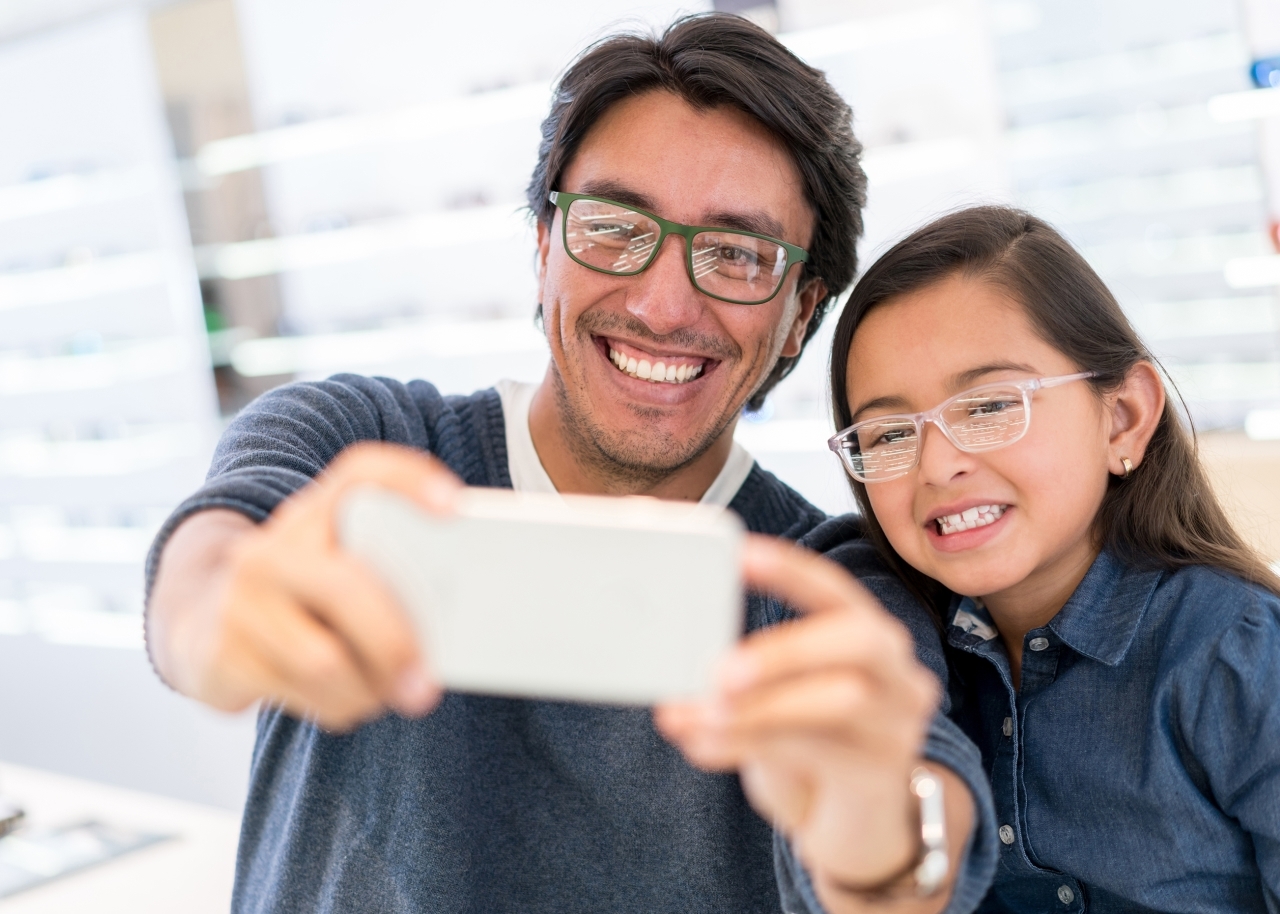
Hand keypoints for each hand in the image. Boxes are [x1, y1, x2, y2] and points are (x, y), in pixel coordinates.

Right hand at [148, 442, 461, 730]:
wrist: (203, 622)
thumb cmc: (306, 598)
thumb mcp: (341, 568)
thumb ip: (390, 575)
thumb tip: (454, 628)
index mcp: (316, 513)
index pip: (362, 473)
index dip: (409, 481)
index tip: (453, 507)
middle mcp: (273, 547)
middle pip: (348, 590)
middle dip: (395, 645)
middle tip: (426, 686)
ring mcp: (241, 598)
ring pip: (325, 661)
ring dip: (368, 690)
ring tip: (385, 692)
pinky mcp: (221, 652)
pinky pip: (300, 694)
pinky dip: (338, 708)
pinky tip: (345, 701)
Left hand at [654, 535, 941, 896]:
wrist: (857, 830)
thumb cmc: (811, 752)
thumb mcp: (776, 706)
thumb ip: (746, 683)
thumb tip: (677, 675)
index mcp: (868, 637)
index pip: (835, 590)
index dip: (790, 570)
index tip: (739, 555)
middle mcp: (898, 672)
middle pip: (859, 637)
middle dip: (785, 647)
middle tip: (720, 670)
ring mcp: (900, 725)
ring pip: (842, 698)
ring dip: (762, 706)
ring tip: (700, 715)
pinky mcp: (884, 774)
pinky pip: (821, 751)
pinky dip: (753, 744)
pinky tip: (705, 746)